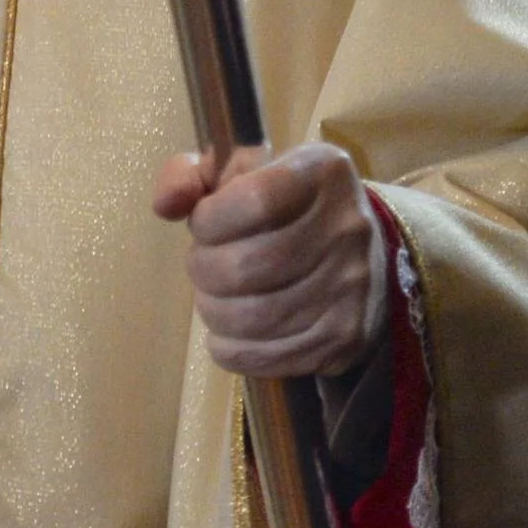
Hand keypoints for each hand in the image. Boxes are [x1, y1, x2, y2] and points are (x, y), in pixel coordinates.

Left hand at [154, 142, 382, 380]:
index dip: (210, 220)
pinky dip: (233, 350)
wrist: (363, 255)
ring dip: (213, 312)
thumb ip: (189, 175)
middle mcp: (346, 228)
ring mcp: (351, 287)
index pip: (253, 201)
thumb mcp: (239, 171)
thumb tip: (164, 205)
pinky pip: (271, 356)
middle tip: (201, 266)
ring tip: (212, 298)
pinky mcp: (346, 338)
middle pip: (247, 266)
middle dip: (204, 270)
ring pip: (255, 317)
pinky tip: (228, 334)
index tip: (202, 224)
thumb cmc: (284, 206)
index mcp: (321, 173)